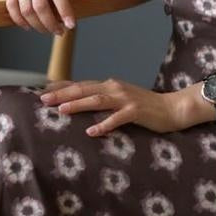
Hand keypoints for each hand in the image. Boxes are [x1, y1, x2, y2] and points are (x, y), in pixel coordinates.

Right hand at [7, 0, 89, 35]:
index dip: (65, 11)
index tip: (71, 26)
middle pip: (40, 5)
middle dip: (50, 23)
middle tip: (59, 32)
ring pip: (26, 9)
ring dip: (37, 25)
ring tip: (47, 30)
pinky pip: (12, 7)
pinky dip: (19, 20)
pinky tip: (29, 27)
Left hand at [38, 77, 189, 135]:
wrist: (172, 108)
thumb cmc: (145, 107)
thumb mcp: (121, 100)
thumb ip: (104, 100)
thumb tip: (82, 105)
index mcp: (110, 85)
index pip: (81, 84)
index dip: (62, 87)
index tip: (42, 91)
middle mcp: (115, 88)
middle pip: (84, 89)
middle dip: (62, 94)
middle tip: (43, 99)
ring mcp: (125, 99)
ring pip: (97, 100)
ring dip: (78, 104)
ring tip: (62, 110)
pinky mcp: (136, 111)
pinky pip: (117, 118)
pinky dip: (103, 124)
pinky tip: (91, 131)